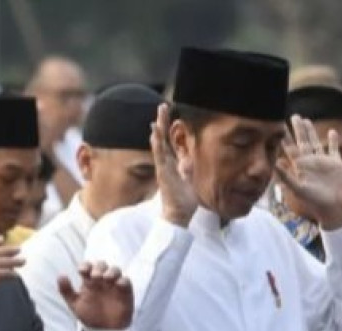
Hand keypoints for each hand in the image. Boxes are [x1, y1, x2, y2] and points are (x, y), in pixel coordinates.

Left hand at [59, 262, 133, 329]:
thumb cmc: (90, 316)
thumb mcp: (75, 304)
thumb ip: (66, 291)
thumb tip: (61, 275)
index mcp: (89, 281)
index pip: (88, 267)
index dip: (86, 265)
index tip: (82, 271)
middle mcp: (102, 280)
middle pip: (102, 265)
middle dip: (99, 267)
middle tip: (96, 276)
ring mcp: (114, 285)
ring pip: (115, 270)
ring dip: (112, 271)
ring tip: (107, 278)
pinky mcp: (125, 291)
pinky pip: (126, 281)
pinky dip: (123, 280)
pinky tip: (118, 284)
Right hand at [154, 104, 198, 226]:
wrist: (178, 214)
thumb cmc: (182, 199)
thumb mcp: (187, 179)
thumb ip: (186, 168)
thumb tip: (187, 159)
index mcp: (172, 163)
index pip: (169, 141)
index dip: (169, 127)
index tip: (169, 113)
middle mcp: (166, 163)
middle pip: (163, 138)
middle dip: (162, 122)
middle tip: (163, 106)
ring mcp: (163, 167)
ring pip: (159, 145)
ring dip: (158, 130)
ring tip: (157, 116)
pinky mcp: (163, 172)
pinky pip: (159, 155)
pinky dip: (156, 143)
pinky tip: (154, 132)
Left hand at [275, 115, 341, 229]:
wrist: (334, 209)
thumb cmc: (315, 202)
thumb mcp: (298, 189)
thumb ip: (286, 176)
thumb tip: (274, 163)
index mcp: (301, 166)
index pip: (291, 148)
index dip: (285, 137)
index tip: (279, 125)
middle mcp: (311, 162)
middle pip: (303, 142)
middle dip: (298, 130)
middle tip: (293, 116)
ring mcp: (323, 162)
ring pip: (316, 142)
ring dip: (311, 132)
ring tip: (306, 120)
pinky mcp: (336, 164)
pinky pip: (334, 149)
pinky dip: (334, 141)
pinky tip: (332, 131)